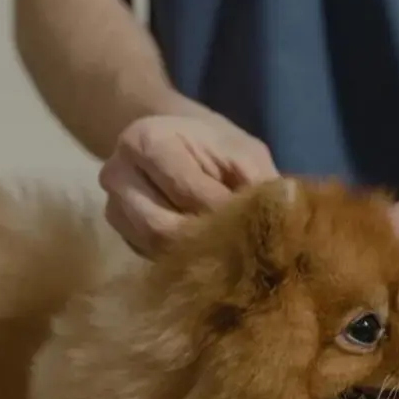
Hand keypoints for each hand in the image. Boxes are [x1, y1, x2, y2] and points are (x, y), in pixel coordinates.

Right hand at [99, 112, 278, 256]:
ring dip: (196, 255)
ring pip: (156, 248)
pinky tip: (207, 254)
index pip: (188, 192)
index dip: (225, 213)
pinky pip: (151, 257)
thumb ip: (258, 178)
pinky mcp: (118, 234)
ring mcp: (113, 208)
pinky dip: (183, 259)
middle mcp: (117, 175)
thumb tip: (285, 210)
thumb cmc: (212, 144)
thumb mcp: (241, 149)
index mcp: (146, 141)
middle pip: (164, 228)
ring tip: (230, 253)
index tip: (258, 225)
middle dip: (208, 240)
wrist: (169, 139)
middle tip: (244, 248)